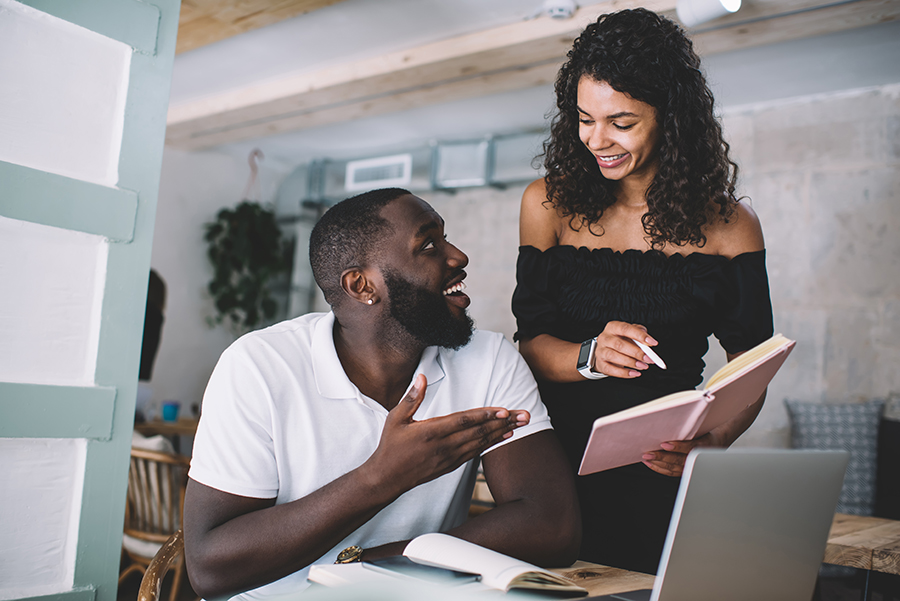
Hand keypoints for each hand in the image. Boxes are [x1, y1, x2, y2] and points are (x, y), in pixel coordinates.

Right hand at [367, 374, 529, 490]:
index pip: (464, 421)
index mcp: (431, 431)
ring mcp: (449, 457)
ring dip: (502, 432)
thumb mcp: (395, 419)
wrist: (387, 477)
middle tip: (525, 415)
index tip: (504, 411)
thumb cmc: (391, 446)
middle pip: (479, 432)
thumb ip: (411, 397)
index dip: (486, 415)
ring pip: (481, 442)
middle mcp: (444, 446)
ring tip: (521, 424)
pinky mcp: (451, 465)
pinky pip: (476, 452)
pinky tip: (504, 436)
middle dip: (504, 422)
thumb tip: (423, 377)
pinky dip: (492, 443)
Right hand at [592, 321, 657, 378]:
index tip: (653, 342)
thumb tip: (648, 341)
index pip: (625, 329)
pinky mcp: (600, 364)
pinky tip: (634, 373)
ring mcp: (600, 351)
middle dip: (636, 352)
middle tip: (648, 358)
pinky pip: (611, 370)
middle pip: (619, 344)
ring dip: (631, 363)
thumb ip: (639, 333)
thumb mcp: (629, 333)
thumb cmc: (620, 340)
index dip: (640, 335)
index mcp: (612, 327)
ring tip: (643, 366)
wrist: (605, 351)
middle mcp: (604, 338)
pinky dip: (624, 373)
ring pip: (614, 357)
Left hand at [640, 431, 725, 476]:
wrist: (715, 444)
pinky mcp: (684, 471)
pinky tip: (650, 464)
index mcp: (703, 446)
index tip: (665, 444)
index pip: (690, 447)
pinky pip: (671, 472)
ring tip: (646, 458)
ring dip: (658, 463)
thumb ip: (690, 426)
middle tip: (648, 453)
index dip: (677, 447)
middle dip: (662, 457)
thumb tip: (673, 419)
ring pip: (673, 468)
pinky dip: (660, 468)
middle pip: (679, 460)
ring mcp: (691, 467)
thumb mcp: (700, 427)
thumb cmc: (704, 433)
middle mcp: (697, 459)